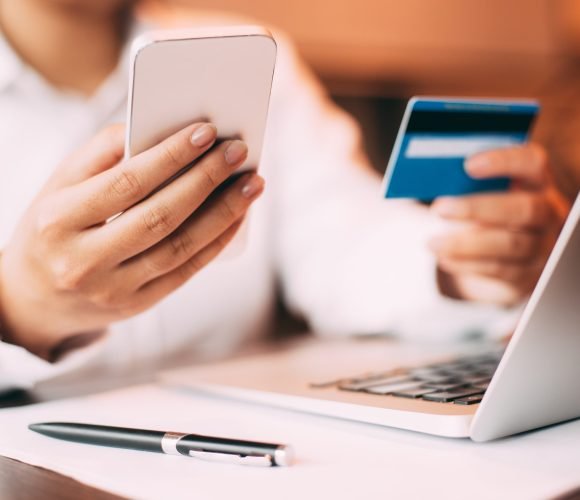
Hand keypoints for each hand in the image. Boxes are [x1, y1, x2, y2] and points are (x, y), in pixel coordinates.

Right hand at [0, 123, 263, 358]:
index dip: (170, 157)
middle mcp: (85, 261)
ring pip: (181, 247)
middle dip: (206, 180)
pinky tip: (238, 216)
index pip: (126, 184)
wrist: (33, 299)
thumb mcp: (58, 186)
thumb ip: (101, 154)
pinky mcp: (138, 305)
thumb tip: (158, 130)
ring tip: (252, 183)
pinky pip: (187, 271)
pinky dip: (217, 241)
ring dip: (224, 213)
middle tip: (238, 152)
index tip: (206, 131)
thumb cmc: (51, 229)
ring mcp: (113, 289)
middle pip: (160, 216)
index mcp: (59, 221)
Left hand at [430, 143, 569, 305]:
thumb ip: (467, 184)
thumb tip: (433, 180)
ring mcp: (542, 245)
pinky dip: (468, 264)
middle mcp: (547, 212)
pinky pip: (500, 269)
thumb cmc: (487, 211)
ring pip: (509, 244)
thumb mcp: (482, 194)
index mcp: (537, 182)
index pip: (532, 163)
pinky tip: (444, 258)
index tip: (468, 165)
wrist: (505, 254)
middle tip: (439, 209)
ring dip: (465, 244)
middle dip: (477, 208)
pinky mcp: (529, 274)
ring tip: (432, 242)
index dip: (503, 161)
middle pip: (523, 208)